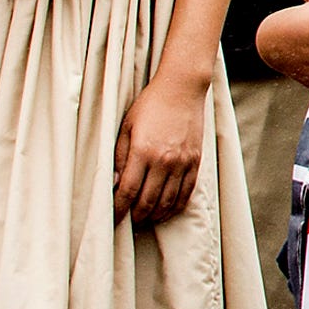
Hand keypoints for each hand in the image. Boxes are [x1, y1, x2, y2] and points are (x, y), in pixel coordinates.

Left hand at [115, 70, 209, 224]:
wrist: (182, 88)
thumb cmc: (150, 105)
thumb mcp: (126, 128)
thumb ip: (118, 158)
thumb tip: (114, 185)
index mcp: (143, 151)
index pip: (128, 191)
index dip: (118, 209)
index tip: (113, 216)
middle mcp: (165, 160)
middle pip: (148, 200)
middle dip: (136, 215)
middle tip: (128, 221)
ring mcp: (183, 161)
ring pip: (169, 200)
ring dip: (155, 214)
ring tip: (145, 218)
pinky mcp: (196, 160)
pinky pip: (187, 191)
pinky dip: (176, 205)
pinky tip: (167, 210)